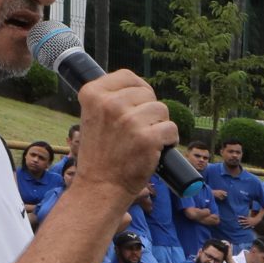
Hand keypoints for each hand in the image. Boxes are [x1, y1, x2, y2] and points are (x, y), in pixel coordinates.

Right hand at [72, 70, 177, 197]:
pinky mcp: (148, 138)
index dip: (138, 90)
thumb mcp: (93, 116)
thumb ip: (110, 99)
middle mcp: (110, 104)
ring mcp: (129, 121)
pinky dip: (170, 140)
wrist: (100, 186)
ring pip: (162, 110)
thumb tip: (139, 88)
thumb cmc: (101, 153)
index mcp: (92, 94)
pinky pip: (172, 129)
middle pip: (148, 94)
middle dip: (149, 111)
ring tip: (145, 140)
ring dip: (160, 125)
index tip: (136, 105)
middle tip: (137, 131)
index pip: (127, 76)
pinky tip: (157, 149)